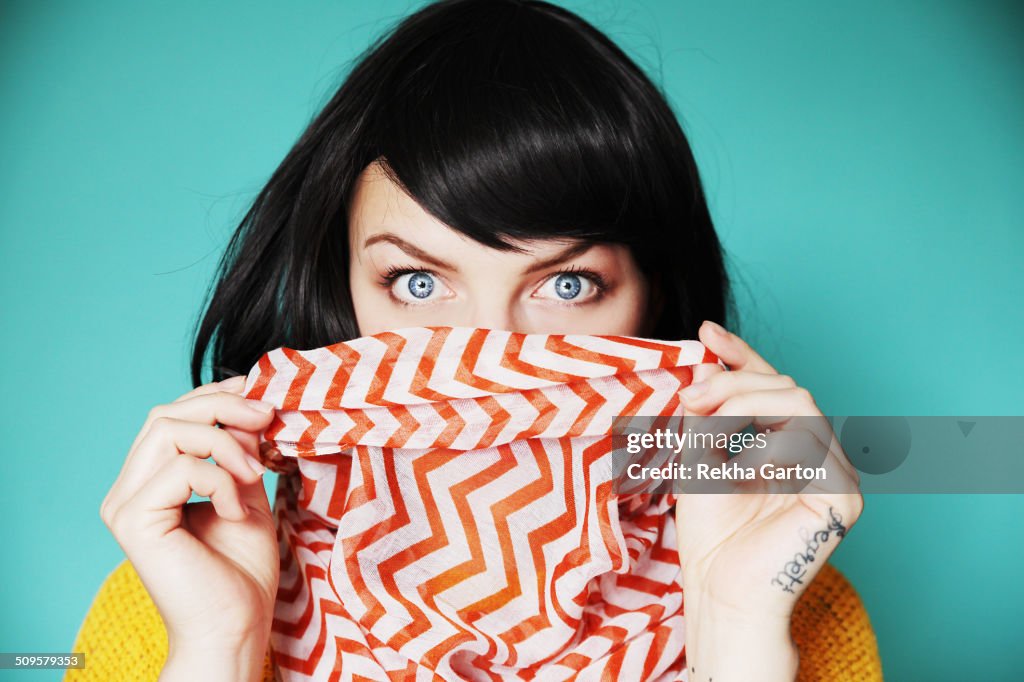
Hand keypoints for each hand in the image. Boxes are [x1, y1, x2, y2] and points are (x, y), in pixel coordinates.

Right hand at [100, 375, 279, 678]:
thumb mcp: (245, 494)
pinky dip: (220, 480)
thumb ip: (239, 453)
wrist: (234, 628)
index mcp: (150, 483)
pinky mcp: (133, 521)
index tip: (258, 391)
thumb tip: (248, 406)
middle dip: (222, 407)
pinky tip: (236, 511)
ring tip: (255, 474)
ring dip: (225, 442)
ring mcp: (125, 505)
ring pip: (168, 430)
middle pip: (165, 414)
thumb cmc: (240, 572)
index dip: (214, 395)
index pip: (171, 416)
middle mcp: (128, 490)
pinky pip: (182, 468)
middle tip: (268, 418)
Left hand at [673, 321, 863, 679]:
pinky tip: (743, 473)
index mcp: (787, 443)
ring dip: (744, 410)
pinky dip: (767, 448)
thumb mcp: (698, 457)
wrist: (719, 590)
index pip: (773, 386)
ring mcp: (838, 473)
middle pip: (787, 385)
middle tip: (691, 401)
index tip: (707, 332)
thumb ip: (708, 412)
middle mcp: (819, 454)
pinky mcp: (846, 496)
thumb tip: (707, 362)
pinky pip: (810, 442)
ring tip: (710, 439)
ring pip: (799, 403)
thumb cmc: (710, 533)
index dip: (744, 355)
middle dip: (733, 383)